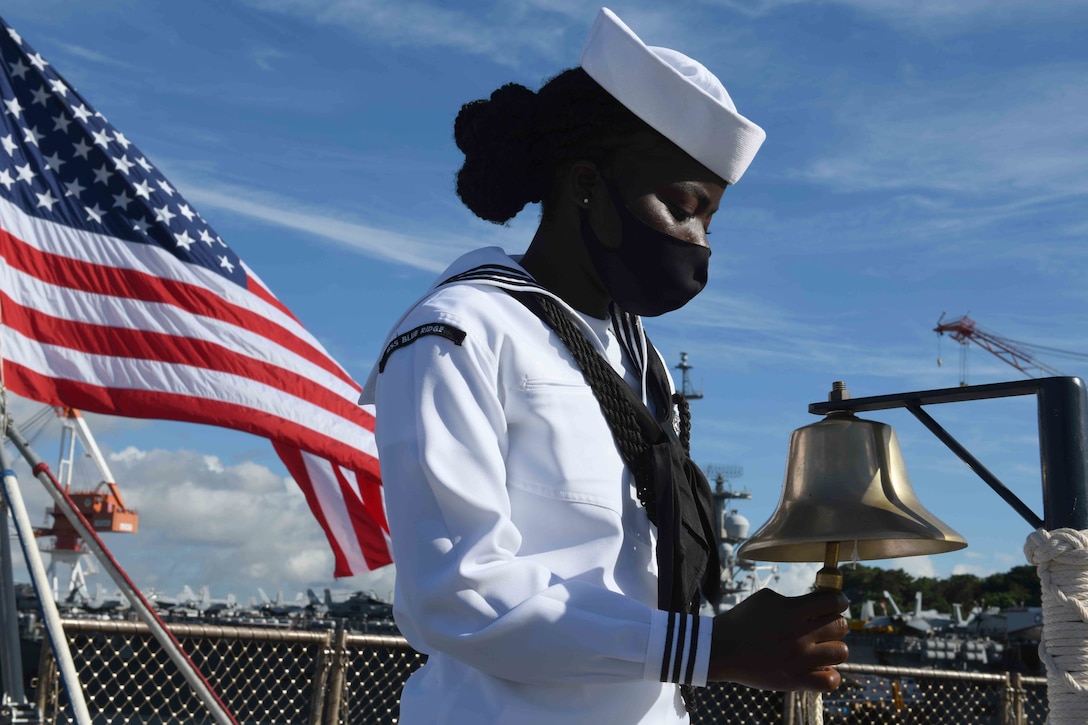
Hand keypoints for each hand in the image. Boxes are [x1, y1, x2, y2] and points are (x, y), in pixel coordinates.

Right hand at [707, 588, 848, 690]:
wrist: (721, 649)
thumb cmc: (741, 621)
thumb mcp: (765, 598)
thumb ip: (792, 600)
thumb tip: (813, 603)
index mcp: (792, 611)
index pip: (833, 601)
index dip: (839, 600)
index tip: (836, 603)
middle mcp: (800, 634)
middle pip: (841, 625)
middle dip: (836, 623)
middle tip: (825, 626)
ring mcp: (799, 659)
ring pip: (841, 652)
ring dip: (834, 648)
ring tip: (822, 648)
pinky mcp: (795, 680)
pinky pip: (830, 681)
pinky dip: (829, 675)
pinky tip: (820, 669)